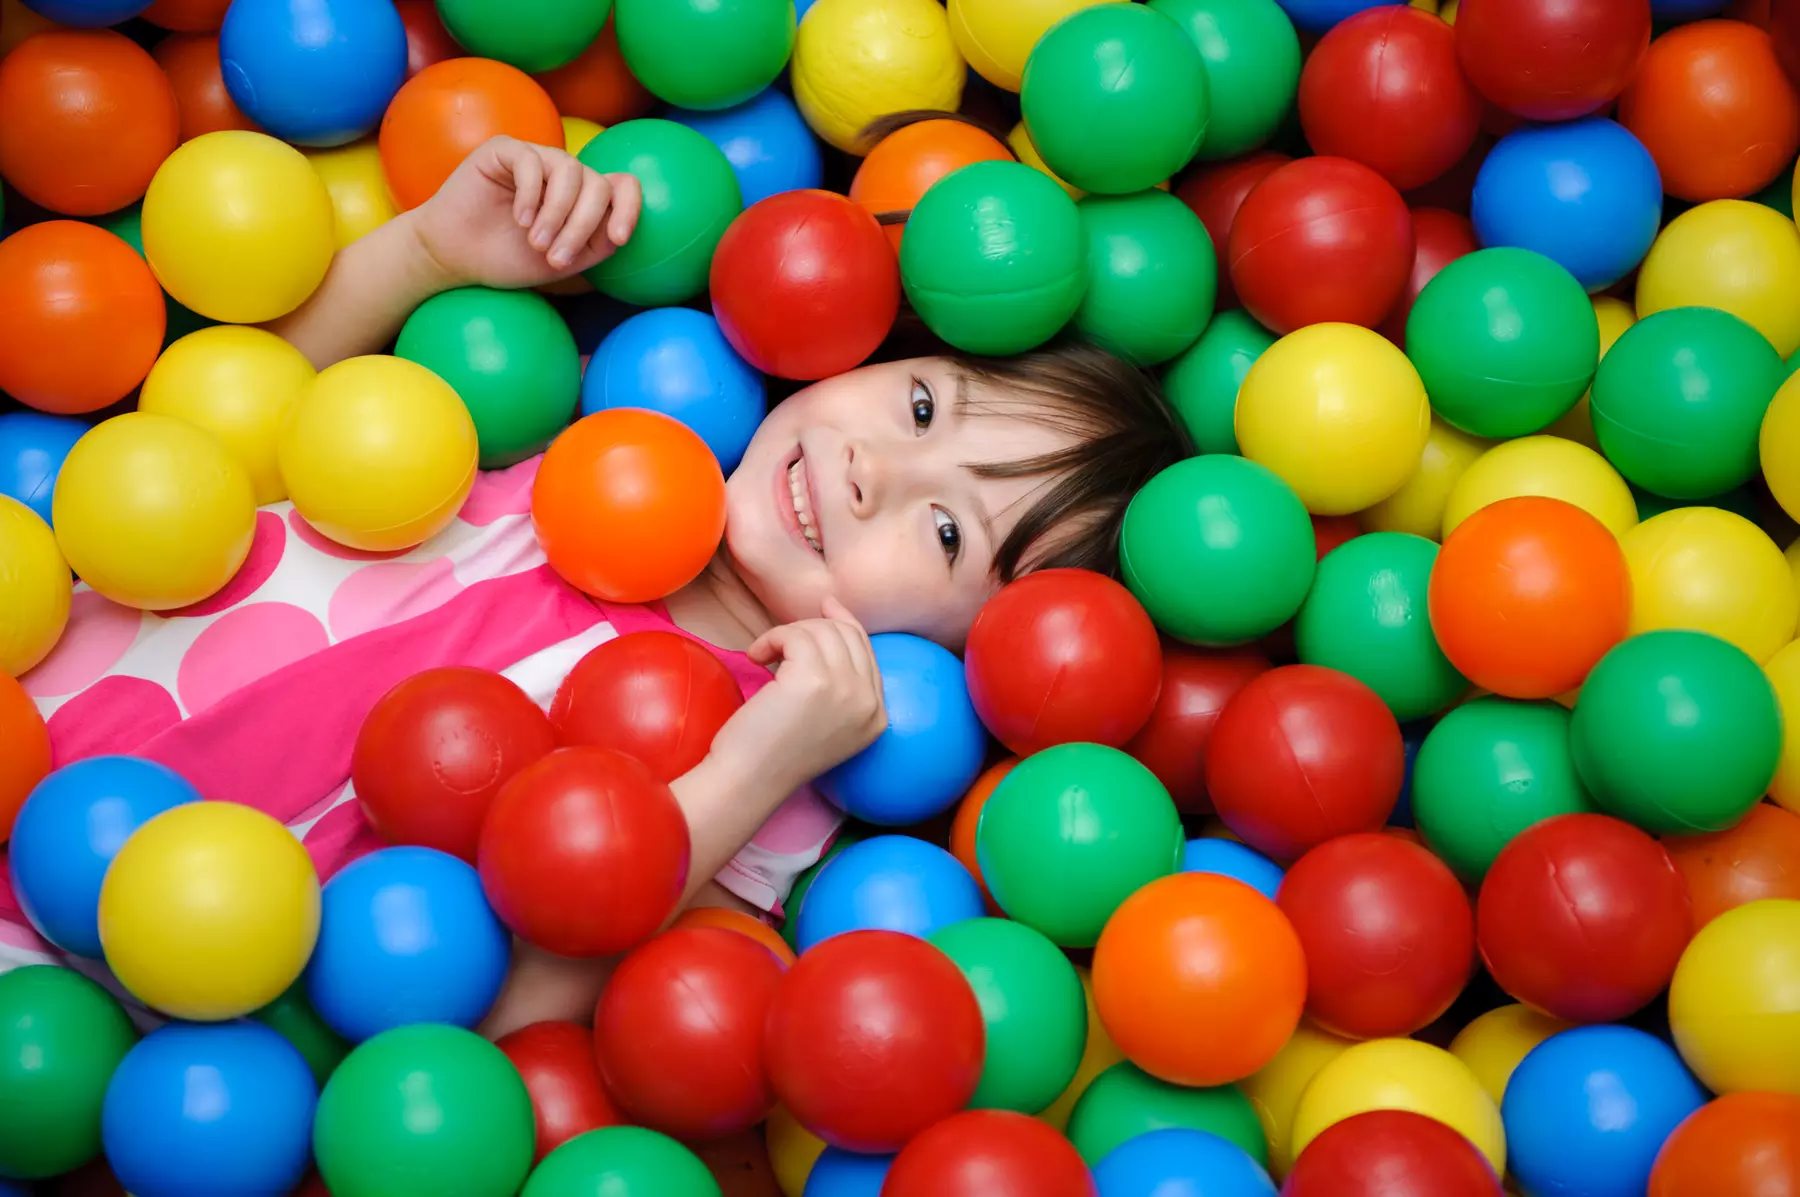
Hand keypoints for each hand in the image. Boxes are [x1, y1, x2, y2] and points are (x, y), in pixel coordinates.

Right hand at [410, 135, 641, 289]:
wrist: (456, 256)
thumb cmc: (509, 258)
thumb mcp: (564, 260)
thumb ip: (597, 243)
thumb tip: (621, 226)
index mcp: (584, 198)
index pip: (623, 186)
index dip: (630, 207)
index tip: (618, 237)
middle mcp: (565, 174)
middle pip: (597, 185)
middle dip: (582, 225)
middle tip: (556, 259)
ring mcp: (537, 158)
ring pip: (571, 170)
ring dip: (557, 213)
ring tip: (536, 242)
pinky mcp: (506, 150)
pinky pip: (533, 162)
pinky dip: (531, 195)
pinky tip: (520, 219)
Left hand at [709, 598, 886, 791]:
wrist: (748, 781)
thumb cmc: (773, 751)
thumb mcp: (823, 716)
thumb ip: (839, 677)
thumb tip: (832, 608)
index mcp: (877, 717)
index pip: (868, 651)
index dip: (845, 623)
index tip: (824, 606)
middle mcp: (869, 703)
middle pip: (846, 635)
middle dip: (809, 630)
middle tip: (778, 645)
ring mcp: (846, 690)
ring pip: (821, 631)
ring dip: (785, 635)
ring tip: (763, 657)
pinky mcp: (815, 679)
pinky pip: (795, 634)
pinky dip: (771, 639)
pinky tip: (756, 658)